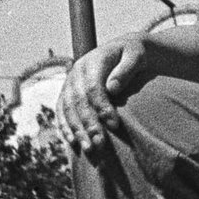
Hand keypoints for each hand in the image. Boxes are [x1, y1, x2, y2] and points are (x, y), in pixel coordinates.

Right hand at [56, 34, 148, 155]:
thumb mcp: (137, 56)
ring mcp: (70, 82)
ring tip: (89, 148)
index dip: (102, 107)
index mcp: (93, 60)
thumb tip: (111, 88)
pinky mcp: (67, 92)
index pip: (93, 88)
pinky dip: (66, 127)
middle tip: (100, 144)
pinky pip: (62, 111)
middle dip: (88, 124)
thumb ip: (126, 69)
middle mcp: (77, 71)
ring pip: (68, 108)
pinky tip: (73, 142)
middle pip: (78, 101)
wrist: (125, 50)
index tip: (115, 125)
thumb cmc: (135, 54)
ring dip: (76, 130)